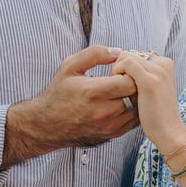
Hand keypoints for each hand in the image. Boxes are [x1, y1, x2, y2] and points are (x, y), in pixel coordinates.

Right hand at [2, 45, 138, 166]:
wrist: (47, 125)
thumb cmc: (58, 94)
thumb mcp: (70, 66)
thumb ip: (94, 54)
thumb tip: (118, 52)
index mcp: (93, 92)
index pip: (129, 81)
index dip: (129, 72)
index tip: (121, 71)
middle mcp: (104, 112)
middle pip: (136, 95)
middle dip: (135, 84)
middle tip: (125, 79)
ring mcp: (109, 126)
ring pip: (138, 109)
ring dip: (135, 98)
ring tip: (124, 91)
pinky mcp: (112, 135)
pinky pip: (134, 122)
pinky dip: (133, 111)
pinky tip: (123, 103)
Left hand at [111, 50, 185, 151]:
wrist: (169, 131)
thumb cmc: (157, 113)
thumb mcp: (155, 88)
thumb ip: (145, 74)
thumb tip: (126, 64)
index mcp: (166, 63)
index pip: (136, 54)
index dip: (126, 67)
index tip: (126, 84)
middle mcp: (163, 63)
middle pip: (130, 54)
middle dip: (120, 68)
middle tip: (121, 87)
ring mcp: (158, 71)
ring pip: (126, 57)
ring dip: (117, 71)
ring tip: (120, 89)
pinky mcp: (149, 81)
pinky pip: (126, 64)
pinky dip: (117, 73)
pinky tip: (119, 89)